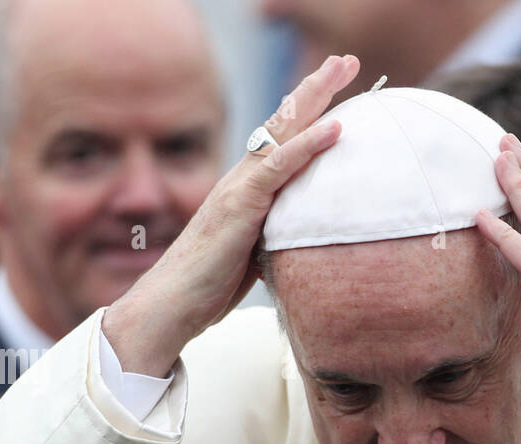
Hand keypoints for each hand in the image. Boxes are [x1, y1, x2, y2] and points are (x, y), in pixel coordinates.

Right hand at [102, 54, 360, 377]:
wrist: (172, 305)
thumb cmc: (210, 286)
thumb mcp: (256, 255)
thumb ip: (278, 237)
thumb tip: (307, 239)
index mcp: (249, 190)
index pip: (284, 141)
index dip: (310, 113)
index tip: (340, 88)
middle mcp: (242, 179)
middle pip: (284, 123)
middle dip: (316, 88)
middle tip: (348, 60)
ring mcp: (239, 189)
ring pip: (282, 132)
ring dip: (314, 99)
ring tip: (343, 69)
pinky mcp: (239, 206)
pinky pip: (278, 168)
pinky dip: (308, 146)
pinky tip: (335, 127)